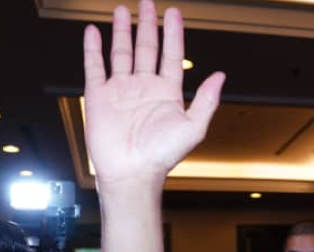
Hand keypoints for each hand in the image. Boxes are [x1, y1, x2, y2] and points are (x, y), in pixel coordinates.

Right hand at [83, 0, 224, 185]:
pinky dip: (93, 48)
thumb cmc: (161, 156)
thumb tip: (220, 77)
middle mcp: (144, 88)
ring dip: (122, 31)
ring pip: (122, 52)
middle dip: (147, 25)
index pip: (171, 55)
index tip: (173, 13)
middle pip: (147, 48)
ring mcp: (121, 90)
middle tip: (147, 4)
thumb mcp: (193, 127)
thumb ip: (207, 100)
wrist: (131, 172)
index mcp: (167, 93)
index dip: (173, 33)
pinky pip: (95, 66)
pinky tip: (94, 32)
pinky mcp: (99, 96)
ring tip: (122, 11)